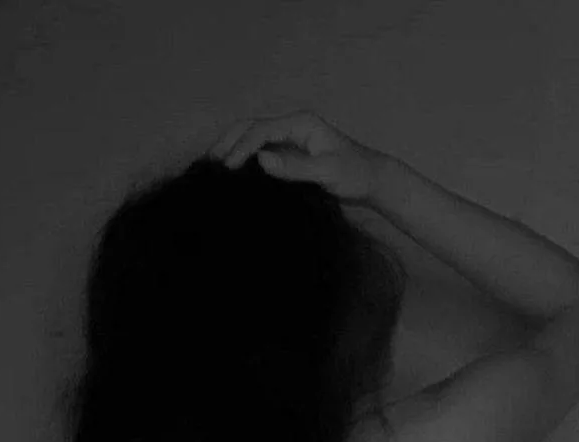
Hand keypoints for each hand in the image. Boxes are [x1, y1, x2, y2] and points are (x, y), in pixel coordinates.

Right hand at [209, 109, 384, 203]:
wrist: (372, 180)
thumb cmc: (355, 174)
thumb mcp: (327, 172)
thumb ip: (296, 168)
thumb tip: (262, 161)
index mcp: (300, 123)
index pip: (262, 130)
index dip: (242, 147)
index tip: (228, 168)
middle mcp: (292, 127)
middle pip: (250, 127)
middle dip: (227, 142)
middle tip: (207, 164)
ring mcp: (288, 140)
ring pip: (251, 138)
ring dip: (230, 149)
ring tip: (210, 168)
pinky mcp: (288, 155)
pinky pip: (259, 152)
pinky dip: (242, 160)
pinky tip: (231, 175)